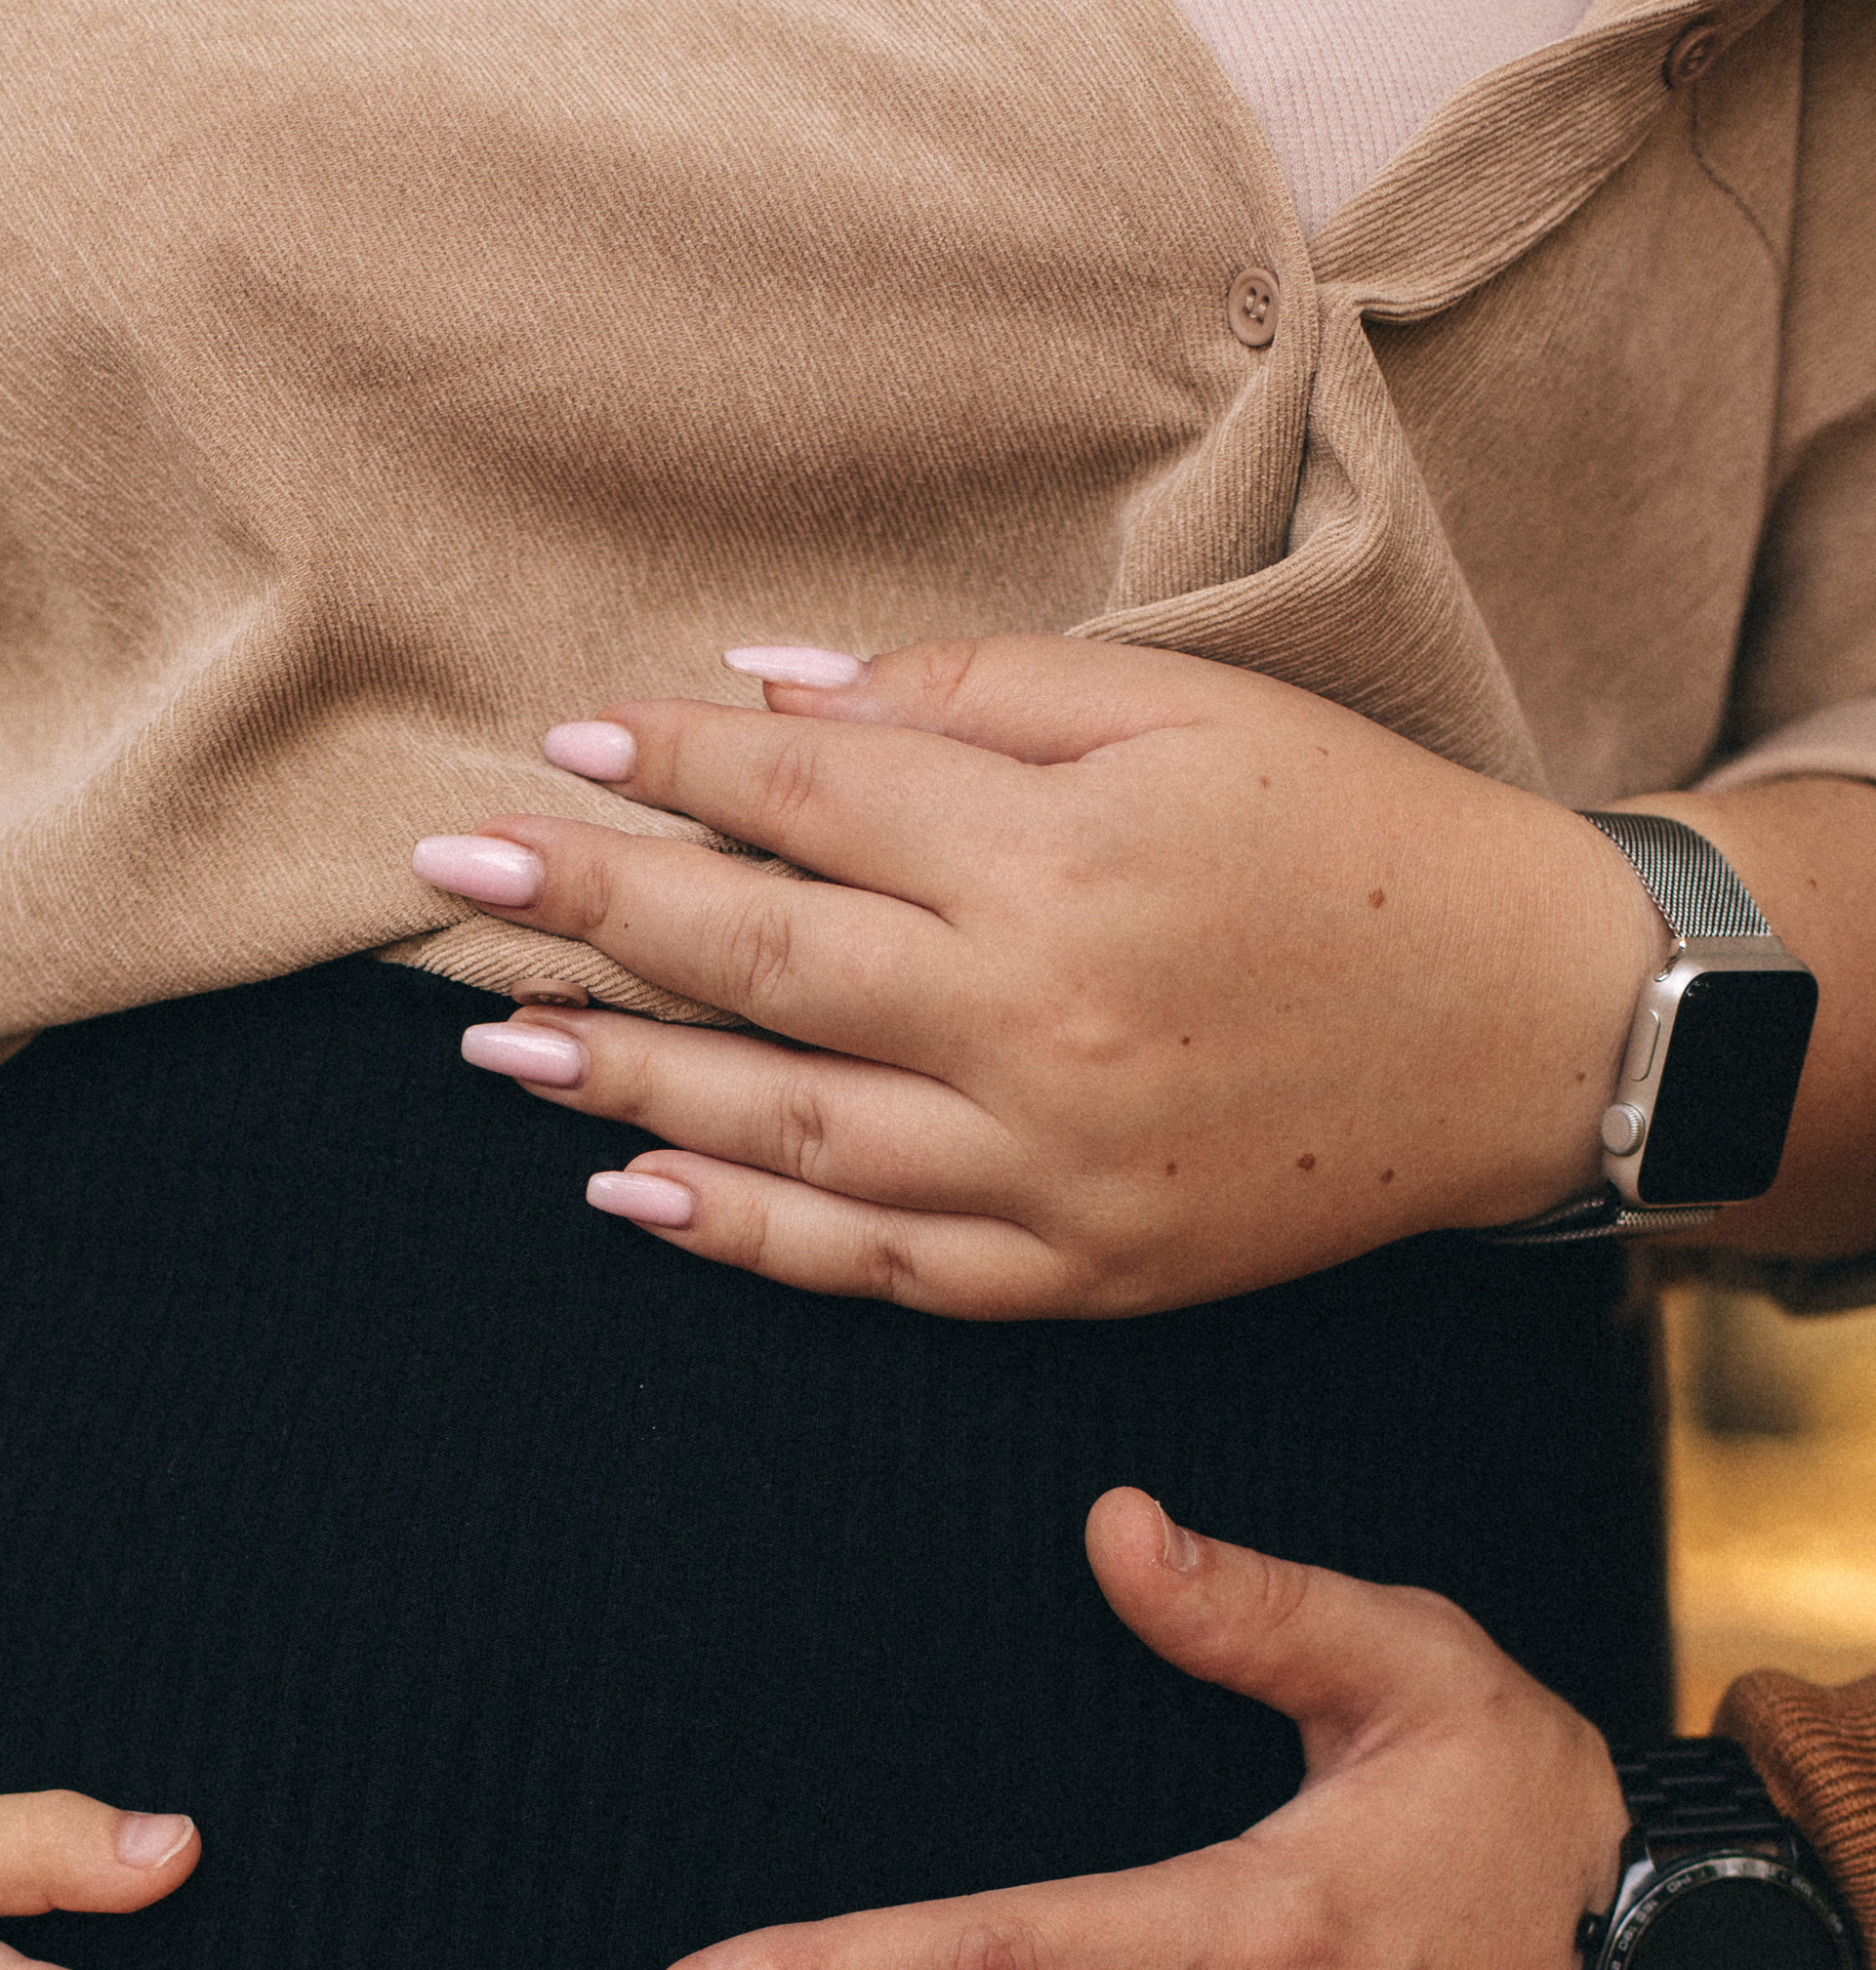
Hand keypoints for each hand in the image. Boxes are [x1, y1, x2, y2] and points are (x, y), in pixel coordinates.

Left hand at [420, 633, 1664, 1316]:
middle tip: (443, 876)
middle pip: (759, 958)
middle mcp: (1035, 1020)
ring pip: (785, 1128)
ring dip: (623, 1081)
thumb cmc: (1349, 834)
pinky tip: (635, 1196)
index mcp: (1059, 857)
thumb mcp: (1180, 711)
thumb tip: (766, 695)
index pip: (808, 802)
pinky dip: (745, 1236)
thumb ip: (964, 698)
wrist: (1526, 1026)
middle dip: (585, 912)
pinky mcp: (1076, 1274)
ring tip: (495, 1044)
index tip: (560, 746)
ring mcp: (1048, 1167)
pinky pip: (874, 1265)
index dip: (672, 769)